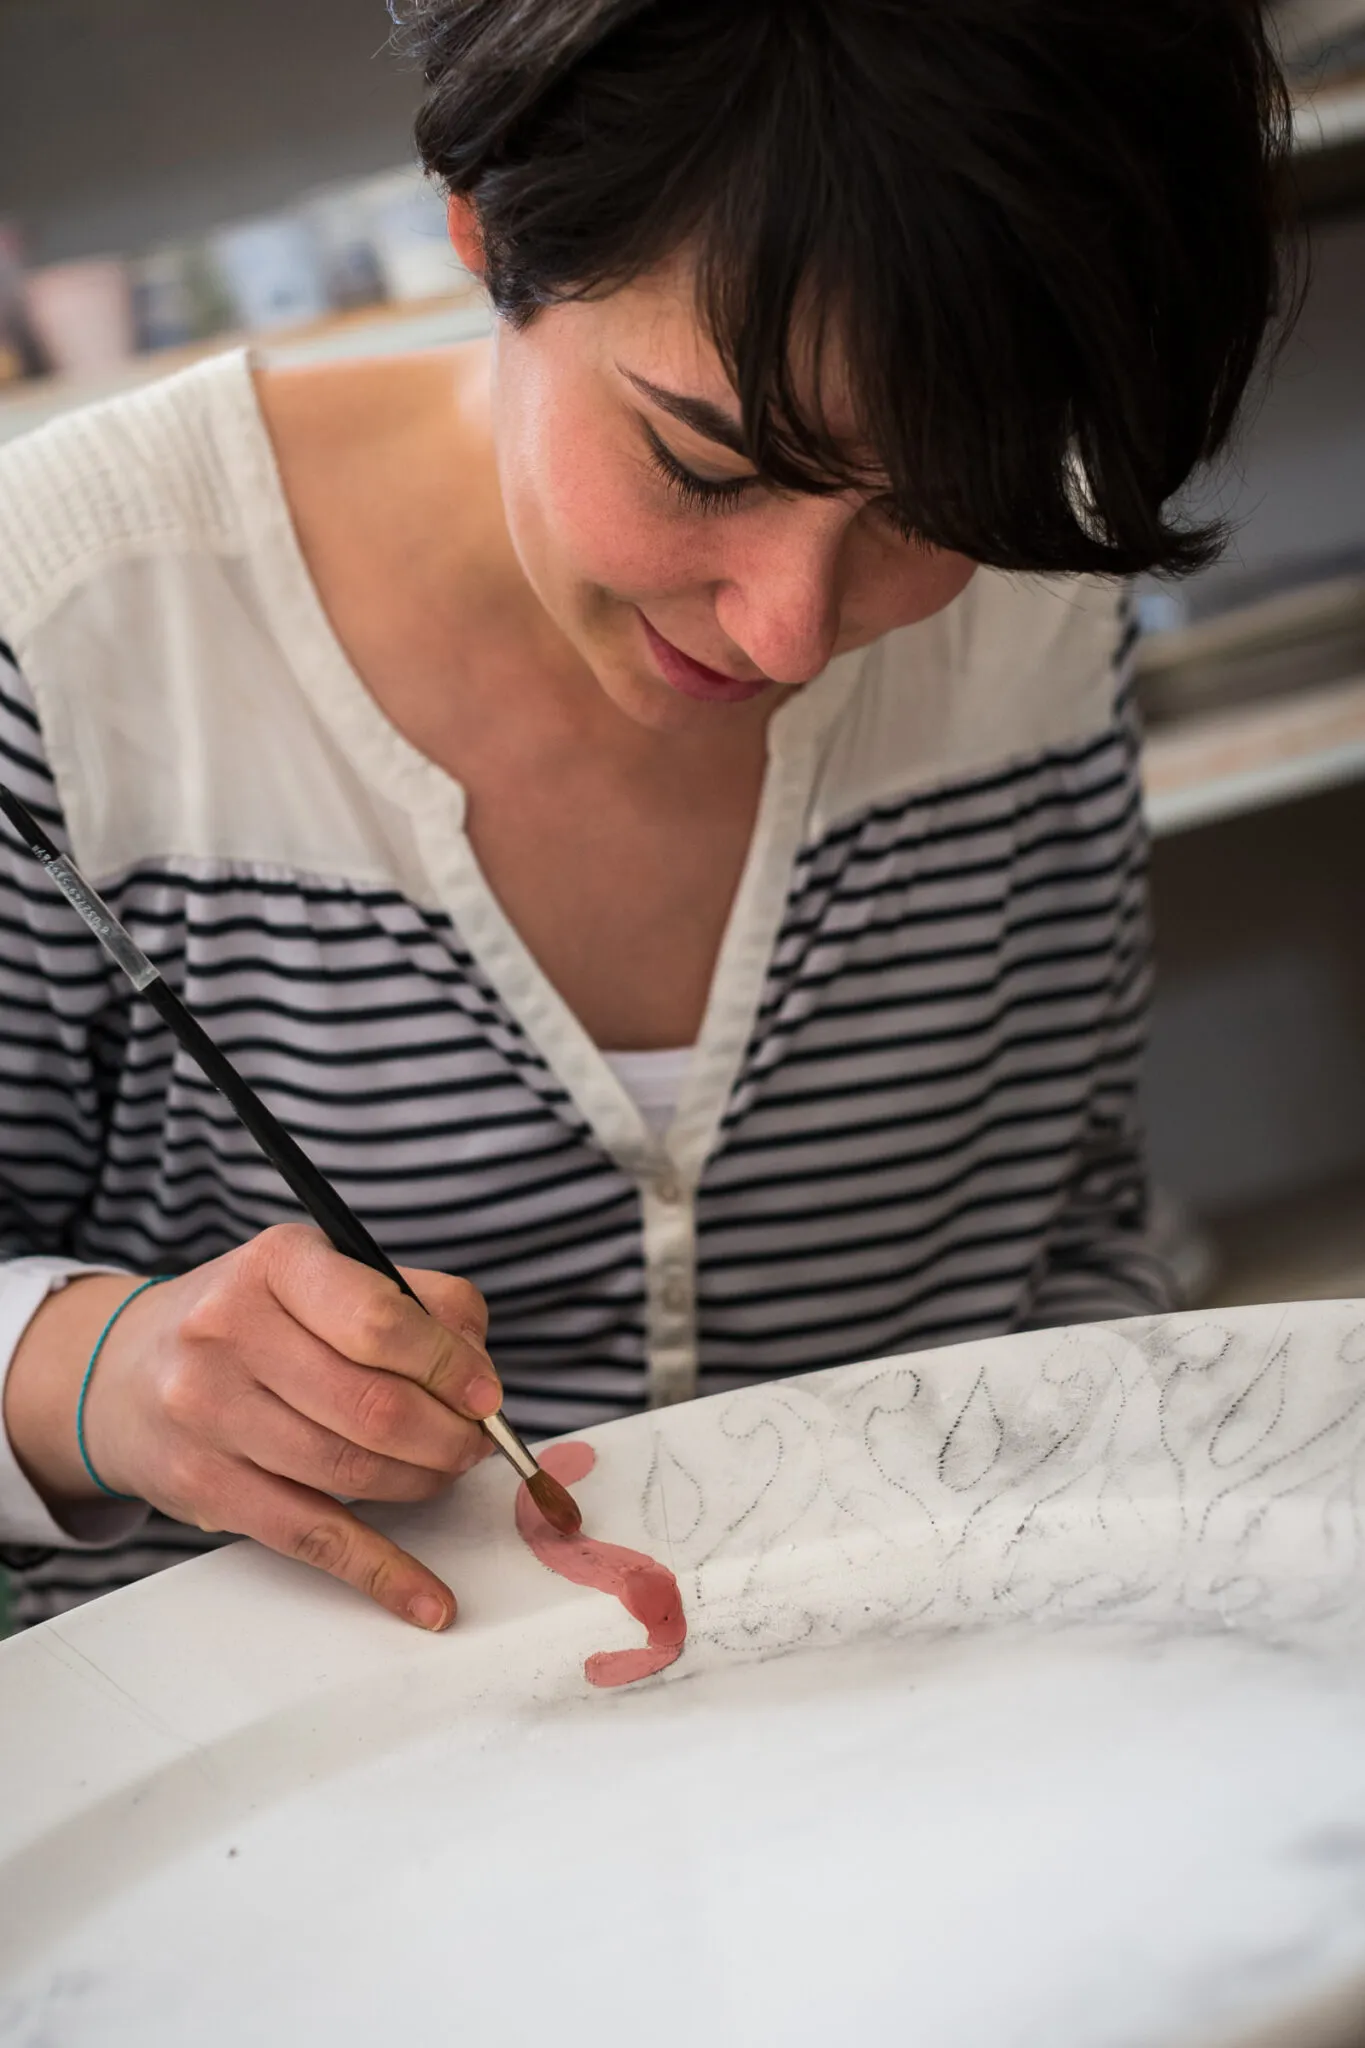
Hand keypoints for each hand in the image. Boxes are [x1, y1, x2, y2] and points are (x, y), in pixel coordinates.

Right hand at [82, 1225, 499, 1629]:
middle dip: (448, 1434)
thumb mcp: (321, 1274)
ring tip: (441, 1472)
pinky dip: (381, 1574)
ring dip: (423, 1483)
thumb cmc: (251, 1319)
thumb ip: (418, 1302)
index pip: (380, 1322)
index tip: (485, 1395)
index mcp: (276, 1264)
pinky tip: (426, 1598)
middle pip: (374, 1407)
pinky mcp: (205, 1488)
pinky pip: (313, 1539)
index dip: (449, 1366)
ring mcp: (210, 1414)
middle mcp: (230, 1331)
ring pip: (352, 1472)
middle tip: (472, 1442)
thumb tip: (478, 1371)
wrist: (126, 1370)